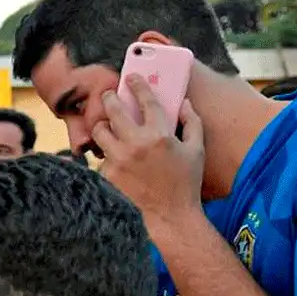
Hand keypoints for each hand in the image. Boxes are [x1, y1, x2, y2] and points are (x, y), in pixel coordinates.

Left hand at [92, 74, 205, 232]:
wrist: (169, 218)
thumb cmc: (185, 184)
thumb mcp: (196, 151)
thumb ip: (192, 123)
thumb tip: (184, 103)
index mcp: (160, 135)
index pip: (145, 99)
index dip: (137, 84)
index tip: (131, 77)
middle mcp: (136, 144)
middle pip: (113, 109)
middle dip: (109, 97)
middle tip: (110, 95)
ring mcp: (119, 160)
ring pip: (100, 131)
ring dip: (103, 126)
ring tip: (107, 127)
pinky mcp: (107, 174)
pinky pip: (102, 157)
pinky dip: (107, 155)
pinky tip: (115, 159)